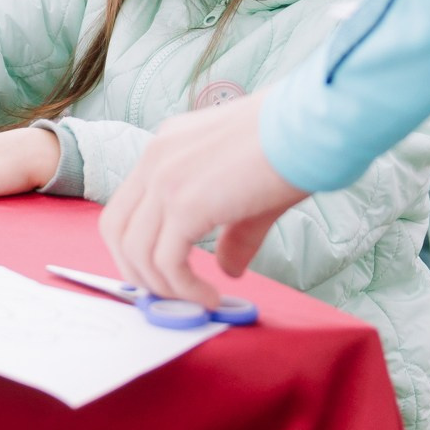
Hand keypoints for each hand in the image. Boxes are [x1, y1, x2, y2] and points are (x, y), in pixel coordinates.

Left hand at [95, 91, 308, 302]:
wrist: (313, 126)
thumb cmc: (294, 149)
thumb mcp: (250, 191)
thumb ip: (233, 232)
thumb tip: (228, 269)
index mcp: (166, 148)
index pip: (126, 206)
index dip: (134, 248)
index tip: (159, 276)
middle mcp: (156, 159)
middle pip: (116, 230)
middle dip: (137, 272)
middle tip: (170, 297)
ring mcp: (166, 179)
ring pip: (136, 251)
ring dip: (162, 287)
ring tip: (196, 302)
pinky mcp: (186, 202)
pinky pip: (166, 261)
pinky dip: (183, 289)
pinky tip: (210, 298)